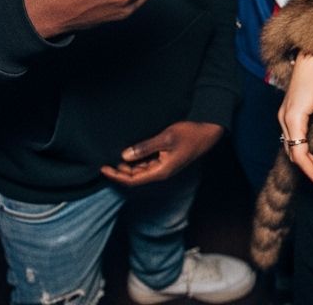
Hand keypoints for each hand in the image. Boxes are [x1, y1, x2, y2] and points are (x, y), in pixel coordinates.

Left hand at [100, 120, 222, 186]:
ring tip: (113, 158)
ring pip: (141, 170)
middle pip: (135, 177)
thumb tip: (124, 155)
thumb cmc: (189, 134)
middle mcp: (161, 171)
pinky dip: (136, 160)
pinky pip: (147, 163)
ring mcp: (164, 166)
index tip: (104, 168)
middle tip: (104, 163)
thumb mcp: (166, 138)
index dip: (117, 176)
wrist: (208, 132)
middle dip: (119, 172)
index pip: (133, 179)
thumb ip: (145, 147)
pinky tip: (129, 153)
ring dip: (127, 167)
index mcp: (161, 171)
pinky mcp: (166, 159)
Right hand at [278, 53, 312, 189]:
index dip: (312, 171)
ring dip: (306, 161)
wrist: (310, 54)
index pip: (300, 154)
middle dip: (310, 169)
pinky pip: (293, 138)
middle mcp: (284, 118)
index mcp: (292, 117)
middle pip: (293, 153)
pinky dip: (303, 150)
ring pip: (292, 147)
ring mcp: (284, 115)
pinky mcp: (289, 112)